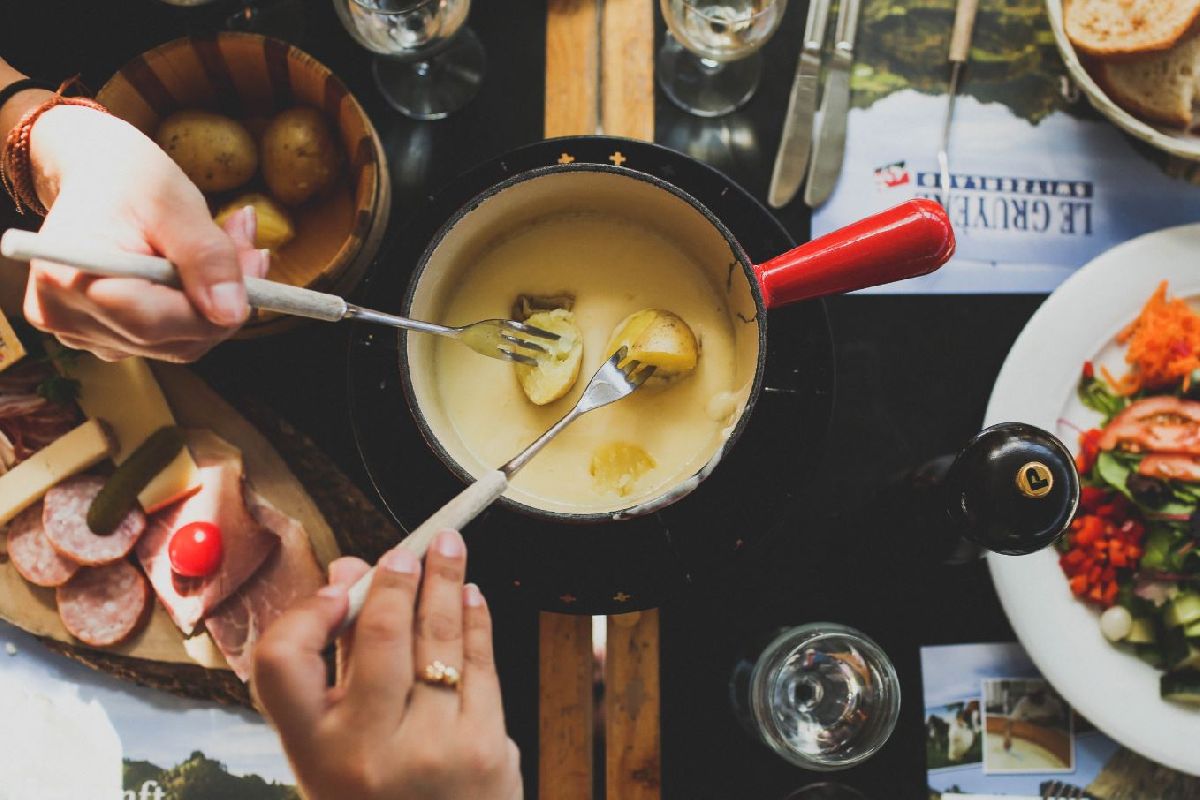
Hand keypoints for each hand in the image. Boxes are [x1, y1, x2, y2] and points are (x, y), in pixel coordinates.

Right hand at [23, 105, 267, 361]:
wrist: (97, 176)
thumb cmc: (128, 178)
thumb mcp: (174, 202)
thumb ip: (206, 257)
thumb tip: (232, 313)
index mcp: (66, 280)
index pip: (153, 323)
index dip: (214, 306)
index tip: (255, 263)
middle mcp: (65, 317)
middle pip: (172, 340)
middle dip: (224, 300)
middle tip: (251, 247)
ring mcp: (81, 334)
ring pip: (179, 344)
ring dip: (216, 303)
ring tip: (230, 244)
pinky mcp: (103, 338)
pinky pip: (169, 339)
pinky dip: (197, 308)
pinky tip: (203, 269)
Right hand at [253, 530, 522, 799]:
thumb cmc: (378, 798)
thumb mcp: (334, 750)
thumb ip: (338, 662)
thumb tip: (349, 573)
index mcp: (313, 753)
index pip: (282, 661)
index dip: (305, 613)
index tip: (335, 588)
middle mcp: (368, 751)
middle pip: (379, 635)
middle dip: (397, 579)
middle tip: (407, 549)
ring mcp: (432, 750)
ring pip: (439, 639)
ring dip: (446, 582)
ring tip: (449, 548)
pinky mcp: (485, 748)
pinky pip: (481, 663)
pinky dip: (476, 620)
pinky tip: (471, 596)